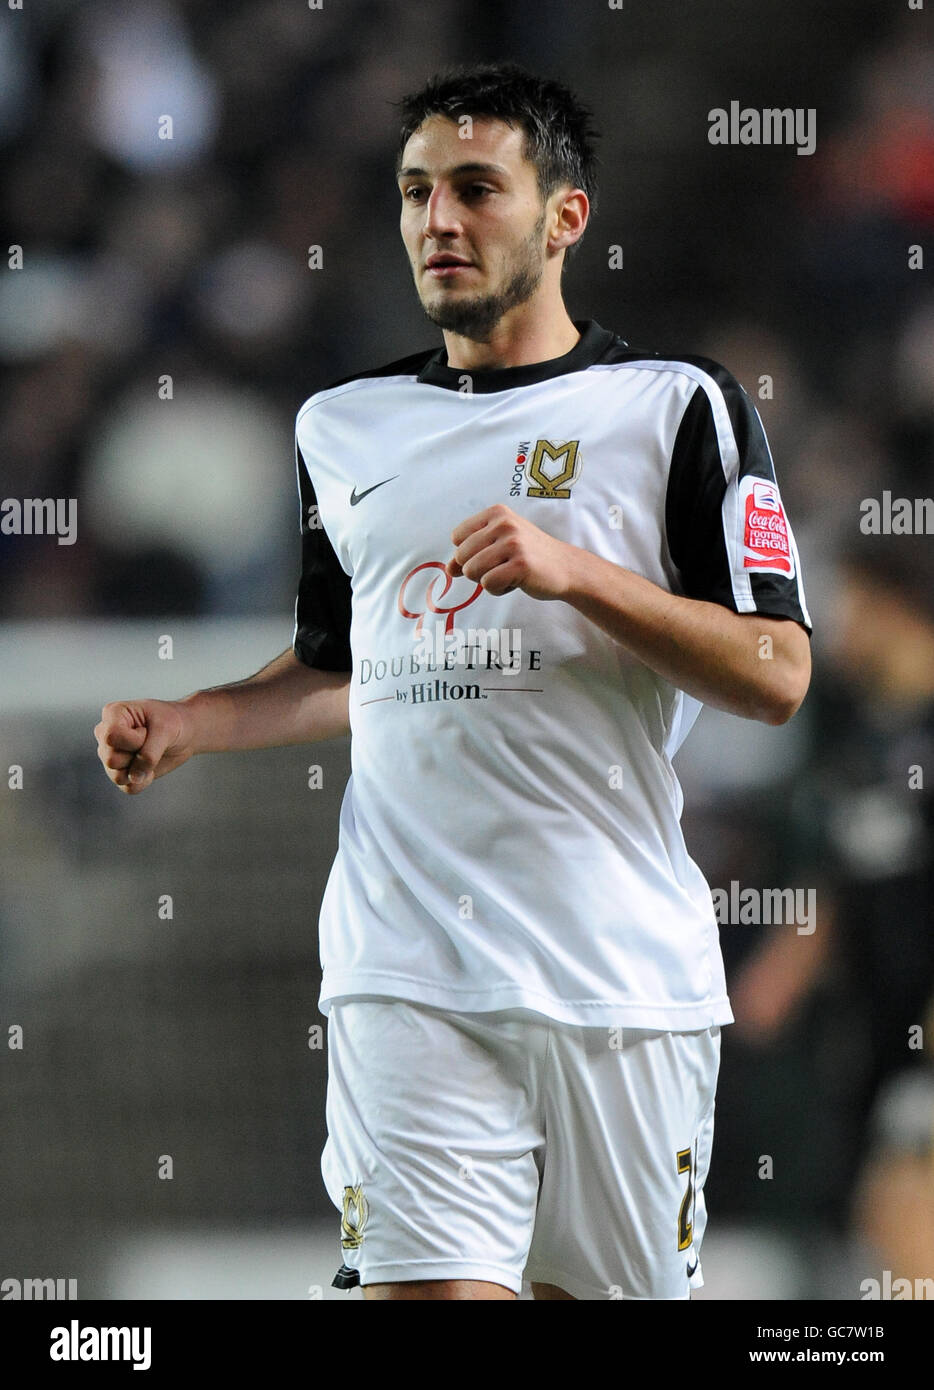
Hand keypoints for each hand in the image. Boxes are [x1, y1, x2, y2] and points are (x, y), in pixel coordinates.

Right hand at [94, 699, 194, 794]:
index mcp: (112, 714)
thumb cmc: (173, 722)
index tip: (147, 731)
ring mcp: (110, 755)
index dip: (134, 740)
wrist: (185, 732)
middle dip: (138, 755)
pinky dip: (143, 782)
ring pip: (117, 776)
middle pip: (111, 759)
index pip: (111, 737)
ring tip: (151, 754)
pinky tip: (151, 768)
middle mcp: (106, 735)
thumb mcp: (166, 730)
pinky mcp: (120, 772)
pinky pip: (127, 788)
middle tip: (151, 742)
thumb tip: (134, 778)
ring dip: (140, 769)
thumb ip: (149, 753)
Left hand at [447, 504, 574, 599]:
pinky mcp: (520, 565)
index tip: (492, 554)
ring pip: (471, 571)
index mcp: (496, 513)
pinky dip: (498, 590)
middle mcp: (504, 523)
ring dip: (487, 580)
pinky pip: (488, 584)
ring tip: (509, 573)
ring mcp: (513, 543)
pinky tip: (516, 582)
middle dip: (477, 569)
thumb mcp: (498, 545)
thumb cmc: (528, 556)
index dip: (469, 553)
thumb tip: (448, 569)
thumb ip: (470, 554)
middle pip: (461, 556)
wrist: (565, 567)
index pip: (457, 537)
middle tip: (503, 566)